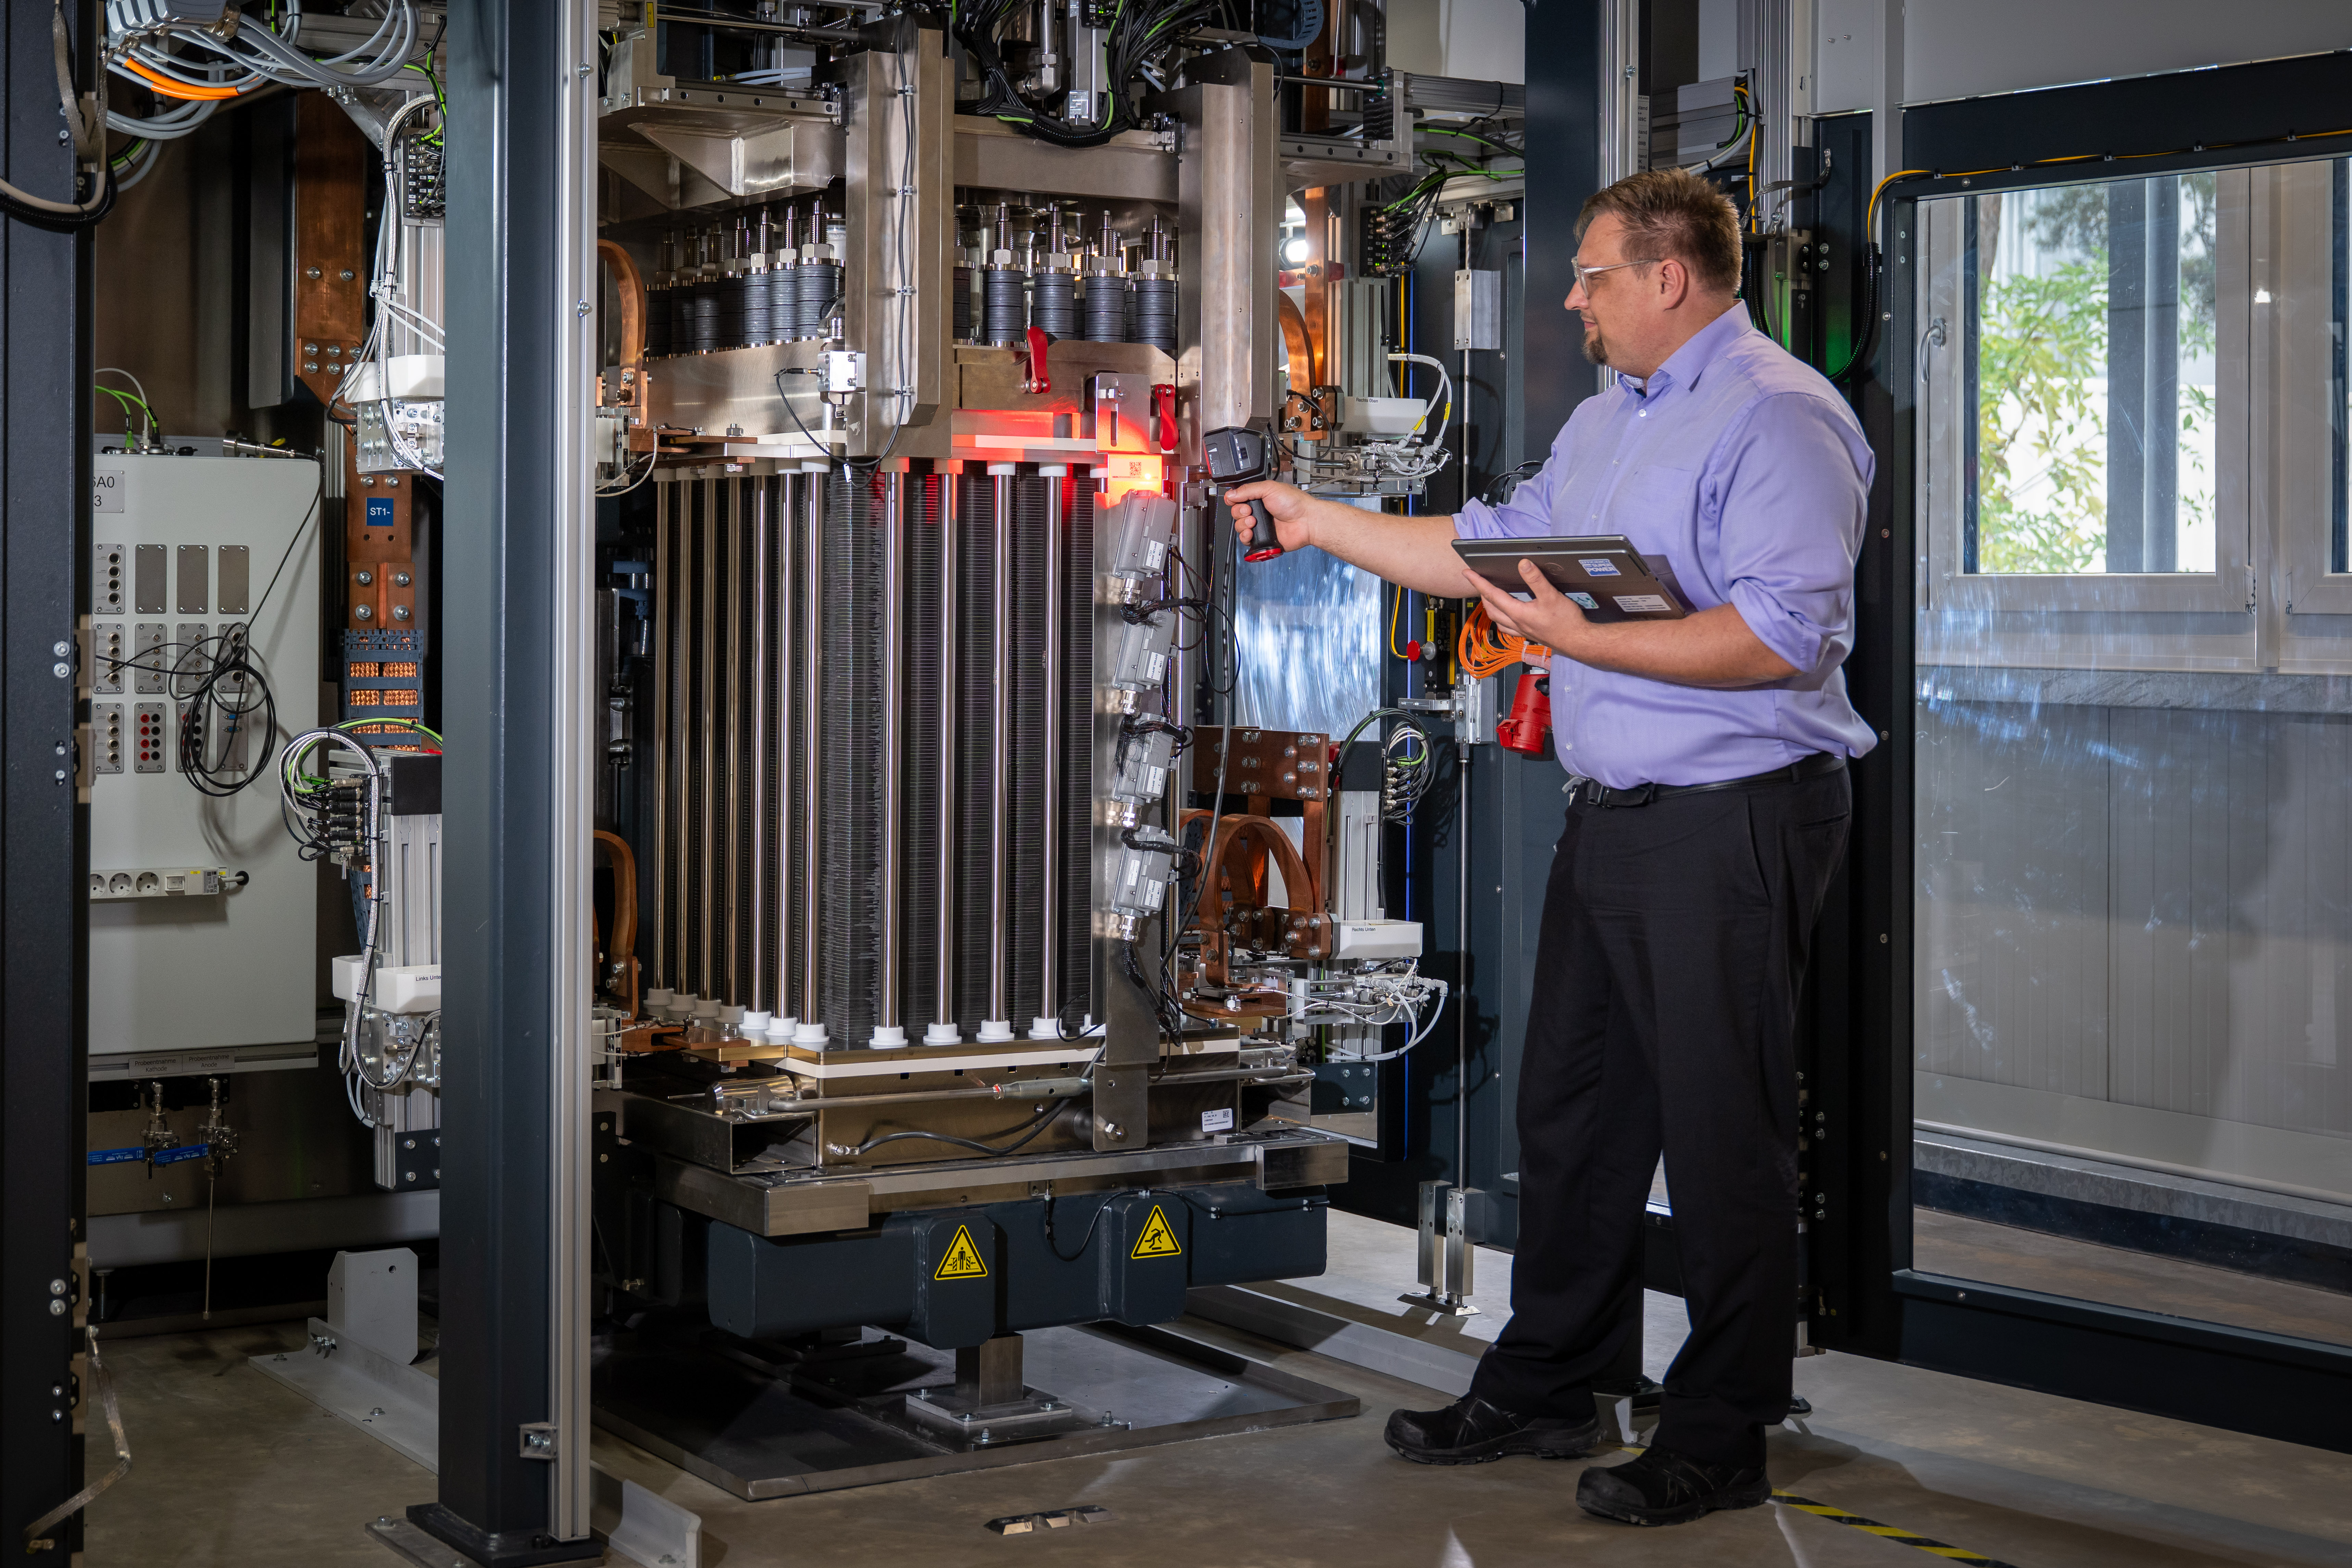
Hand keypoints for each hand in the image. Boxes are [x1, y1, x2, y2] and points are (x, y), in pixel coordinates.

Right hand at [1224, 480, 1316, 552]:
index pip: (1238, 499)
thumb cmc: (1294, 503)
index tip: (1236, 501)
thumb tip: (1231, 494)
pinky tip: (1252, 533)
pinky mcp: (1262, 539)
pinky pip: (1246, 541)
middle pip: (1236, 513)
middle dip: (1239, 512)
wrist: (1306, 521)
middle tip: (1250, 511)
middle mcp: (1258, 512)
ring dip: (1243, 524)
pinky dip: (1245, 537)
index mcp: (1259, 498)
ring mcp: (1260, 526)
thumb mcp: (1269, 488)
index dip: (1234, 500)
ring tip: (1254, 521)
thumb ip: (1248, 489)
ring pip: (1239, 527)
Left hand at [1465, 558, 1592, 656]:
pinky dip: (1502, 620)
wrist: (1578, 641)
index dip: (1478, 582)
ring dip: (1490, 608)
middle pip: (1491, 608)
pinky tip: (1507, 617)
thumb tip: (1523, 564)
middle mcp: (1517, 623)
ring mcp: (1522, 631)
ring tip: (1488, 598)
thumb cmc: (1566, 622)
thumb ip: (1536, 579)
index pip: (1492, 595)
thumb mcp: (1551, 596)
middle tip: (1477, 582)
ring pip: (1498, 620)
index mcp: (1518, 613)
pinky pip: (1508, 628)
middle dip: (1482, 594)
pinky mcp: (1530, 635)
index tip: (1468, 573)